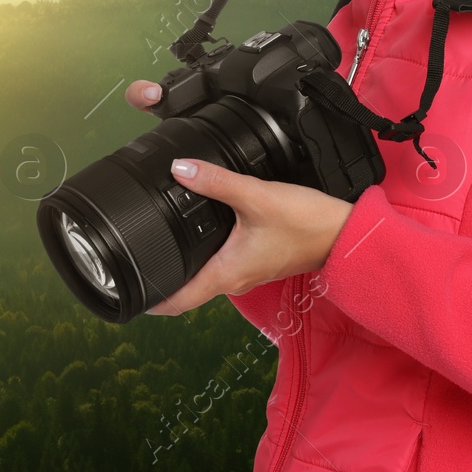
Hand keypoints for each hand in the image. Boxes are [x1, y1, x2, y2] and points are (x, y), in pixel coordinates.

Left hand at [123, 79, 353, 315]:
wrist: (345, 233)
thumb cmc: (307, 223)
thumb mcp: (257, 196)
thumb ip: (216, 181)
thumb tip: (179, 169)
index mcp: (226, 274)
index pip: (178, 302)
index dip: (149, 301)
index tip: (126, 294)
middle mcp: (234, 279)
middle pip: (188, 290)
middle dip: (162, 279)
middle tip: (134, 261)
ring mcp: (247, 271)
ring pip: (205, 275)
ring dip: (184, 265)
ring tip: (161, 243)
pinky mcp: (258, 259)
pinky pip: (223, 262)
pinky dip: (206, 253)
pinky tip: (202, 230)